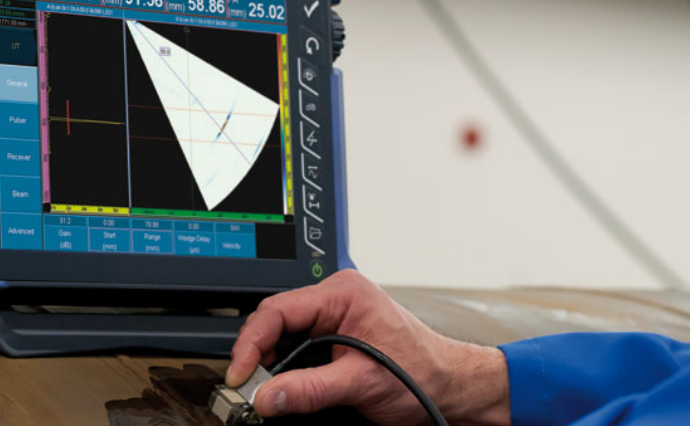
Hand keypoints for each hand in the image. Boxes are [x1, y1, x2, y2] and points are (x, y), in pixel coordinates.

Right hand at [225, 270, 510, 425]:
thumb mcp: (361, 383)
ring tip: (266, 392)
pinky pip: (298, 348)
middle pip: (276, 322)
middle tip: (248, 389)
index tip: (239, 374)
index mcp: (343, 293)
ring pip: (284, 336)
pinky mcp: (335, 337)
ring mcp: (335, 317)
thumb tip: (265, 396)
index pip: (279, 310)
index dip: (252, 343)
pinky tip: (285, 388)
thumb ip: (309, 390)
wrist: (451, 387)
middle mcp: (336, 299)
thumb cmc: (423, 371)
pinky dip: (287, 370)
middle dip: (259, 356)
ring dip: (273, 364)